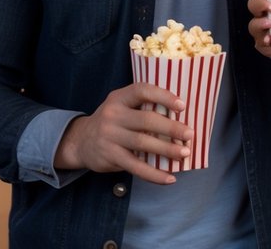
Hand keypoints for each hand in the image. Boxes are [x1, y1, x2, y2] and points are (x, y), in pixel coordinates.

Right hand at [55, 83, 193, 183]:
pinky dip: (154, 174)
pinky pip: (136, 167)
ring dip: (167, 150)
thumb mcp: (121, 106)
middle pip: (146, 120)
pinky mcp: (110, 156)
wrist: (81, 141)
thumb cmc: (112, 121)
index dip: (163, 96)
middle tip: (189, 135)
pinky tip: (169, 178)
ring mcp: (110, 136)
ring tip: (184, 153)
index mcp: (119, 98)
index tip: (182, 106)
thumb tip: (180, 118)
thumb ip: (142, 107)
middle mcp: (113, 115)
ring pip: (143, 143)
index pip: (142, 91)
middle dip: (171, 128)